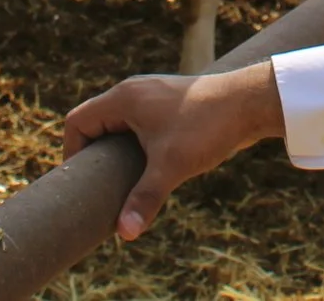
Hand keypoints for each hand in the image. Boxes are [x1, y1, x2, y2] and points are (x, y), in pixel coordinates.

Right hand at [64, 63, 285, 238]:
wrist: (251, 101)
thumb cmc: (207, 126)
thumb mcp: (171, 166)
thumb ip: (145, 198)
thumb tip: (125, 233)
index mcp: (124, 98)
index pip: (78, 121)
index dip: (72, 151)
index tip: (82, 181)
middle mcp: (134, 92)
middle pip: (96, 122)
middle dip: (95, 155)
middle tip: (101, 187)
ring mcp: (153, 96)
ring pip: (120, 124)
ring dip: (118, 152)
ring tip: (123, 182)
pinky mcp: (170, 105)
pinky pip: (140, 125)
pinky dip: (137, 146)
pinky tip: (150, 169)